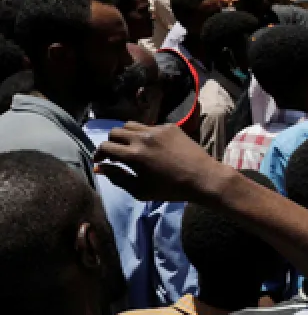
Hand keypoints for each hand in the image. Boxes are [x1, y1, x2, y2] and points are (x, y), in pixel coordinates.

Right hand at [94, 122, 230, 203]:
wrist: (202, 178)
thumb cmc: (169, 189)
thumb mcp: (139, 190)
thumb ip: (117, 177)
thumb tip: (99, 167)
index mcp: (133, 155)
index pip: (105, 146)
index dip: (99, 154)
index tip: (102, 161)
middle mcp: (143, 138)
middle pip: (115, 132)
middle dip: (111, 143)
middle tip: (116, 154)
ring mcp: (158, 130)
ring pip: (131, 125)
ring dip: (126, 135)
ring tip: (132, 147)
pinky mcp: (170, 127)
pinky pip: (150, 126)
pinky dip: (145, 134)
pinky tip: (153, 146)